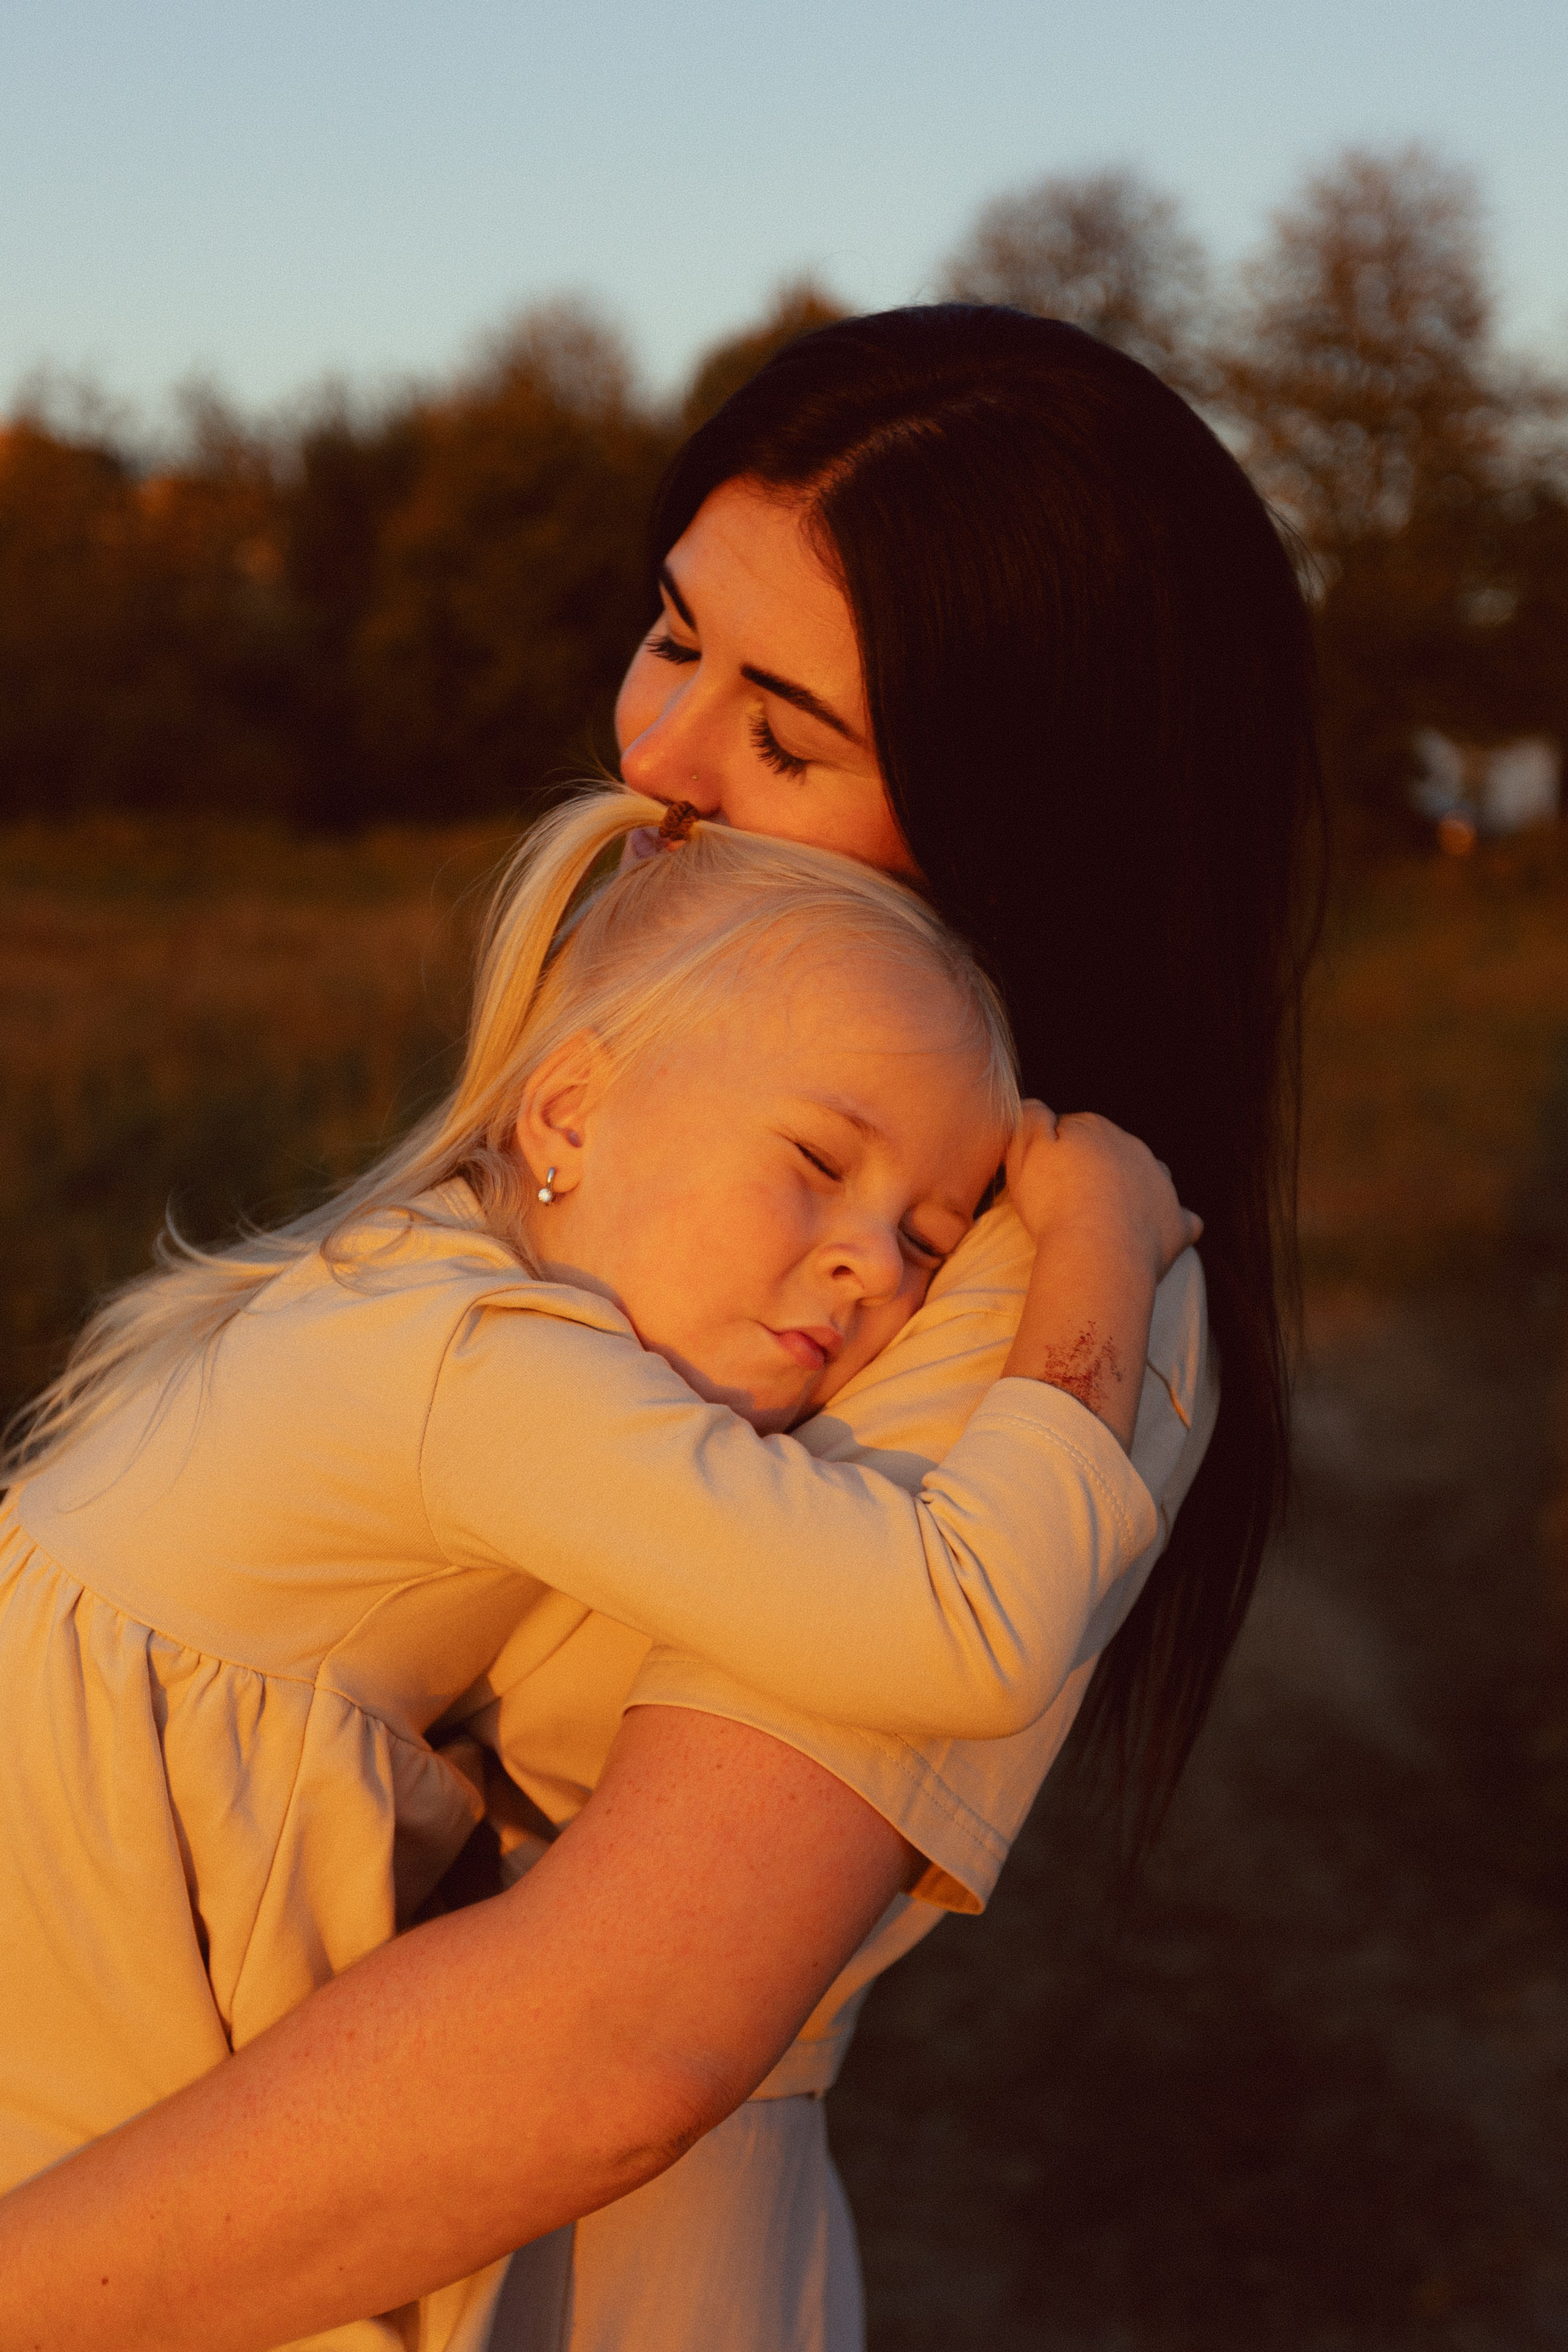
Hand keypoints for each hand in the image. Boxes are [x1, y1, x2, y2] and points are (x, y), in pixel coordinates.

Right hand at [1003, 1102, 1202, 1285]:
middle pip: (1111, 1152)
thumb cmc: (1053, 1204)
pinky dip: (1169, 1223)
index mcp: (1095, 1129)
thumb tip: (1037, 1104)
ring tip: (1109, 1216)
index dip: (1055, 1153)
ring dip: (1133, 1189)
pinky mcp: (1177, 1221)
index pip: (1073, 1130)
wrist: (1095, 1253)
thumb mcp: (1025, 1152)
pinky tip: (1153, 1235)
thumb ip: (1031, 1120)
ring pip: (1148, 1176)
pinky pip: (1181, 1219)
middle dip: (1093, 1170)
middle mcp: (1133, 1148)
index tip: (1043, 1177)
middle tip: (1068, 1202)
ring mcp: (1160, 1184)